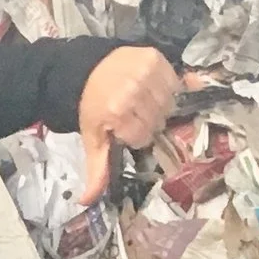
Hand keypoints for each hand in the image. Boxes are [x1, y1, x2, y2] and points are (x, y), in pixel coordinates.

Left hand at [77, 46, 180, 206]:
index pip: (144, 137)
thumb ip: (97, 170)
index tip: (123, 127)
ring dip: (158, 106)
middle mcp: (133, 90)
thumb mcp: (93, 139)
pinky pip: (173, 82)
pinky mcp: (154, 56)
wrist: (85, 69)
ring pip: (168, 103)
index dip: (135, 136)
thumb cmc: (92, 106)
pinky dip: (166, 88)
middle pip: (158, 120)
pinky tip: (150, 88)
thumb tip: (87, 201)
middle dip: (147, 121)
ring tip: (141, 101)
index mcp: (118, 112)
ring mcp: (145, 70)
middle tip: (132, 113)